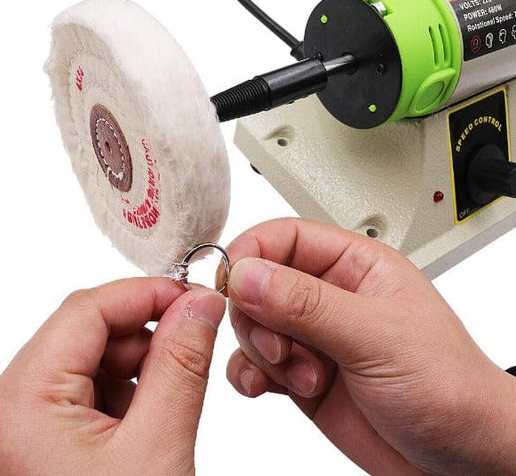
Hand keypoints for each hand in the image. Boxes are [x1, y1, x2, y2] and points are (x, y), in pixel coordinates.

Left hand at [0, 278, 225, 474]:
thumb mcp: (159, 449)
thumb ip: (182, 363)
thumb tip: (201, 304)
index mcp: (21, 405)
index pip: (87, 309)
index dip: (146, 294)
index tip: (193, 297)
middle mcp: (10, 411)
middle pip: (87, 330)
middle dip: (146, 329)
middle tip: (194, 339)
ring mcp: (24, 427)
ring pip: (90, 357)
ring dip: (139, 361)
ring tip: (172, 391)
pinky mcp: (44, 442)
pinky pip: (89, 389)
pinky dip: (128, 389)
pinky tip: (150, 415)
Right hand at [224, 218, 515, 474]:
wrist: (462, 461)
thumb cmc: (449, 387)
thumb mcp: (377, 337)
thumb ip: (307, 305)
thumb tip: (247, 275)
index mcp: (354, 266)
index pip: (285, 237)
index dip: (252, 253)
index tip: (230, 280)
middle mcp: (329, 296)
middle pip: (260, 282)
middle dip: (257, 315)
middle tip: (281, 345)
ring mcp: (313, 336)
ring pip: (253, 324)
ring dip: (262, 351)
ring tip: (303, 375)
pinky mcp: (301, 373)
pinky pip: (254, 362)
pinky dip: (251, 374)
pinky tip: (269, 387)